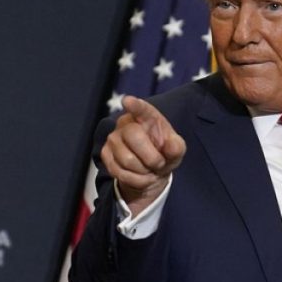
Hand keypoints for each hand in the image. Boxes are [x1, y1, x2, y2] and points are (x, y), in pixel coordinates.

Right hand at [101, 96, 185, 215]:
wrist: (151, 171)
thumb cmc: (164, 153)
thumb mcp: (176, 150)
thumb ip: (176, 147)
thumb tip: (172, 145)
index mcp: (147, 117)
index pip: (141, 109)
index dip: (135, 105)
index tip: (128, 101)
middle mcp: (126, 124)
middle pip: (134, 136)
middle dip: (152, 157)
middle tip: (159, 163)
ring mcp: (113, 139)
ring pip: (127, 159)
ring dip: (144, 171)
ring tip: (149, 169)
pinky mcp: (105, 154)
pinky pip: (120, 172)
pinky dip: (136, 180)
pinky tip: (141, 176)